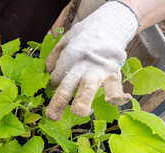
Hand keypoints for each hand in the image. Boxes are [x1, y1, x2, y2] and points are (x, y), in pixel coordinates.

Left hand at [45, 1, 138, 120]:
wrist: (111, 24)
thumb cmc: (85, 36)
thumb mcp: (65, 41)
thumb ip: (54, 56)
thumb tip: (46, 71)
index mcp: (68, 57)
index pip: (55, 78)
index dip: (53, 85)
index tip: (56, 86)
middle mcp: (81, 65)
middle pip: (68, 85)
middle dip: (59, 101)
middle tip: (52, 116)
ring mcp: (98, 71)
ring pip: (89, 88)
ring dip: (84, 100)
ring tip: (80, 112)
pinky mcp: (113, 73)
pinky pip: (115, 87)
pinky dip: (118, 95)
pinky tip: (117, 101)